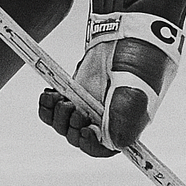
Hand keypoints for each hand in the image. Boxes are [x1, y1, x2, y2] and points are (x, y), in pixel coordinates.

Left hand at [38, 36, 163, 156]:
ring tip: (62, 99)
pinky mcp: (74, 94)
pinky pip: (53, 110)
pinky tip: (49, 95)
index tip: (85, 131)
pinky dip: (47, 105)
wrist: (125, 36)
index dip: (90, 145)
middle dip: (72, 126)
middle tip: (74, 107)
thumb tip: (115, 143)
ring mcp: (87, 107)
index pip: (103, 149)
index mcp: (124, 125)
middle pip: (78, 138)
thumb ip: (126, 115)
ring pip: (63, 125)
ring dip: (57, 116)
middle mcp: (104, 120)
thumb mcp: (135, 88)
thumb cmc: (139, 62)